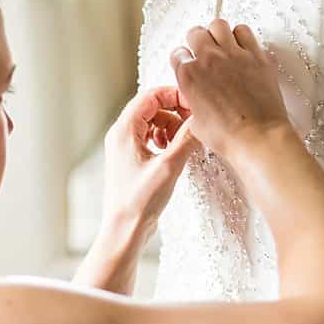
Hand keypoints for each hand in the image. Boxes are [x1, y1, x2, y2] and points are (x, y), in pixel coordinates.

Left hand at [99, 85, 198, 236]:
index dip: (175, 96)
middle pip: (152, 106)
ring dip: (171, 125)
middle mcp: (120, 134)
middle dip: (175, 111)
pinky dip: (165, 138)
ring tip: (182, 143)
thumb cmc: (139, 201)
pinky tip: (174, 151)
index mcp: (124, 130)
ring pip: (153, 121)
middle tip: (193, 125)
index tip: (196, 107)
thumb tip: (202, 119)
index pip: (151, 95)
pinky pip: (150, 136)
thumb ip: (187, 138)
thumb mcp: (169, 166)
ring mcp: (125, 146)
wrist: (124, 229)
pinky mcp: (131, 158)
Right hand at [167, 21, 290, 158]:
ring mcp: (234, 55)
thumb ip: (193, 101)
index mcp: (189, 76)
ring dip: (217, 33)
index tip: (187, 63)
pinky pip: (245, 31)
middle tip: (201, 49)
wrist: (257, 137)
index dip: (182, 59)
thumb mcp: (196, 122)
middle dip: (196, 40)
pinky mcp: (256, 55)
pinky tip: (241, 46)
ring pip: (219, 24)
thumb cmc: (228, 135)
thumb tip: (198, 97)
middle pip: (196, 32)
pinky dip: (241, 35)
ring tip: (221, 44)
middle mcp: (209, 60)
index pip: (177, 53)